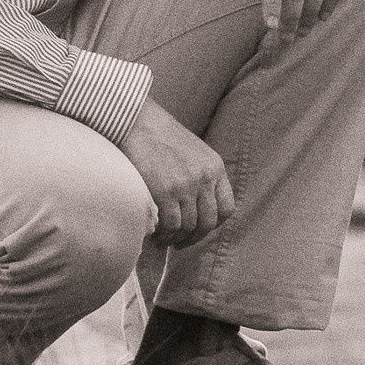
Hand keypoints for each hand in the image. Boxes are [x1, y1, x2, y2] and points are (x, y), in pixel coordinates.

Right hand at [120, 100, 234, 245]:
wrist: (137, 122)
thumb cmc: (160, 137)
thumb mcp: (194, 152)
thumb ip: (201, 175)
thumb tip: (197, 207)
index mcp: (215, 167)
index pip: (227, 209)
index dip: (213, 225)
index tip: (199, 230)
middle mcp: (205, 178)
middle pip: (208, 222)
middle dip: (194, 237)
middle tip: (180, 242)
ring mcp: (186, 185)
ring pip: (188, 226)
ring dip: (176, 238)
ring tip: (165, 238)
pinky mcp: (165, 191)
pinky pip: (171, 225)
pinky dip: (164, 234)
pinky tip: (156, 234)